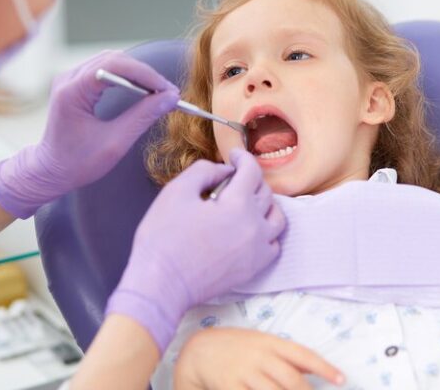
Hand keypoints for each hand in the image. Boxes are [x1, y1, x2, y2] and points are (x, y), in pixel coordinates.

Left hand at [0, 51, 178, 217]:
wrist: (50, 171)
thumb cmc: (78, 163)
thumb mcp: (115, 143)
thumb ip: (142, 117)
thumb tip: (170, 98)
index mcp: (72, 92)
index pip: (114, 66)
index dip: (145, 74)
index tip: (167, 90)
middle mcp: (68, 78)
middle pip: (114, 60)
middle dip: (144, 73)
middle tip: (167, 92)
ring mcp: (70, 79)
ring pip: (110, 61)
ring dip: (136, 73)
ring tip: (157, 91)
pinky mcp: (75, 84)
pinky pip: (105, 70)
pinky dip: (126, 77)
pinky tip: (141, 90)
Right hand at [106, 149, 286, 352]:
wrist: (162, 284)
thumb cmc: (163, 237)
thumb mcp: (176, 191)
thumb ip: (204, 171)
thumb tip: (224, 171)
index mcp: (237, 204)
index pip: (251, 171)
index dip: (243, 157)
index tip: (233, 155)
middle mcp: (255, 225)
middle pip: (265, 192)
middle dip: (250, 179)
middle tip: (232, 179)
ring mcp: (258, 249)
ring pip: (277, 218)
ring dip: (265, 205)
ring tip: (247, 203)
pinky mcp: (254, 268)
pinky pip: (273, 244)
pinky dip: (267, 233)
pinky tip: (250, 230)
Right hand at [174, 328, 344, 389]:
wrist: (200, 351)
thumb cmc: (238, 347)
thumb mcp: (263, 342)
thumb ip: (288, 356)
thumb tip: (316, 369)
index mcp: (269, 342)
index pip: (302, 354)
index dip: (324, 368)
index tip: (341, 380)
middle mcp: (258, 356)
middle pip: (291, 380)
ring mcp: (244, 373)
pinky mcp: (230, 388)